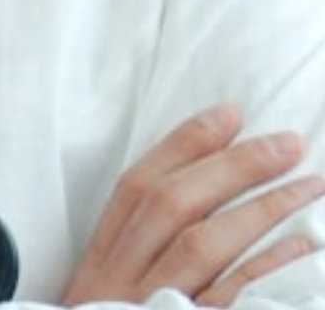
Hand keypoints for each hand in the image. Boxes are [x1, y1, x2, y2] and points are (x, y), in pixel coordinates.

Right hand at [62, 104, 323, 306]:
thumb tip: (205, 189)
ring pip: (204, 245)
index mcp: (100, 263)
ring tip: (309, 183)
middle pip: (174, 205)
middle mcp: (120, 283)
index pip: (138, 186)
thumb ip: (140, 252)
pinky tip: (302, 245)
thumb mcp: (108, 298)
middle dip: (232, 166)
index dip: (183, 145)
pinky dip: (267, 266)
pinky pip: (232, 298)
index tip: (230, 113)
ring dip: (261, 208)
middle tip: (287, 142)